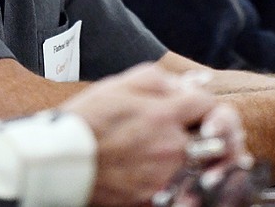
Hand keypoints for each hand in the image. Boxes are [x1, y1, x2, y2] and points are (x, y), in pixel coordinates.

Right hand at [62, 63, 236, 206]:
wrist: (61, 159)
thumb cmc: (89, 118)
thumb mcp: (121, 83)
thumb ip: (160, 79)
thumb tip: (188, 84)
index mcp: (164, 114)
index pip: (208, 104)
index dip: (203, 103)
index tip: (193, 106)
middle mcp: (171, 146)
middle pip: (213, 138)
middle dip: (210, 132)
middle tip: (201, 131)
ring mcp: (164, 175)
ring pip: (200, 165)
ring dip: (198, 157)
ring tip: (182, 152)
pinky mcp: (154, 197)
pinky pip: (182, 189)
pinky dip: (182, 181)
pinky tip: (169, 173)